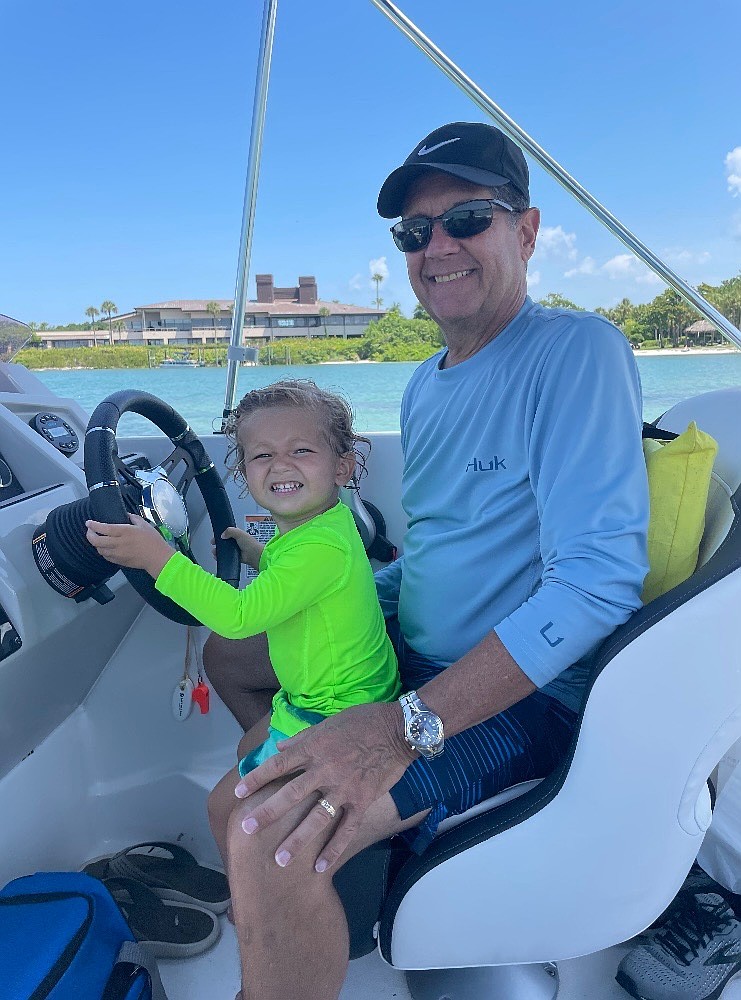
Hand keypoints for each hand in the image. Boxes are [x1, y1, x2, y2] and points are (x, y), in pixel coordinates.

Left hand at [86, 514, 173, 577]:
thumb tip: (126, 515)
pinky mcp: (119, 562)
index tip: (88, 522)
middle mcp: (118, 543)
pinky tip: (105, 547)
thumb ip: (133, 518)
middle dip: (90, 535)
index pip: (104, 528)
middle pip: (97, 541)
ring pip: (99, 549)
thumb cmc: (153, 540)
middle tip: (90, 530)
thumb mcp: (144, 525)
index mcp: (125, 532)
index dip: (93, 525)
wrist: (157, 558)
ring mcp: (117, 554)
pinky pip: (106, 556)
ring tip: (97, 538)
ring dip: (96, 543)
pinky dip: (102, 551)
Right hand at [212, 526, 262, 569]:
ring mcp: (235, 550)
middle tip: (213, 544)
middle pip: (224, 542)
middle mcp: (236, 542)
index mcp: (238, 535)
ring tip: (214, 551)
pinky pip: (226, 556)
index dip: (220, 535)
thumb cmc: (249, 543)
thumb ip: (230, 531)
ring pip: (224, 549)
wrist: (254, 555)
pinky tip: (217, 557)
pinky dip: (221, 556)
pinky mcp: (234, 557)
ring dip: (218, 550)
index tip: (215, 537)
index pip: (227, 533)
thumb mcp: (239, 533)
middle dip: (218, 543)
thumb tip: (222, 535)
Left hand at [233, 701, 414, 872]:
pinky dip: (334, 849)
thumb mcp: (329, 722)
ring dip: (297, 840)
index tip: (238, 792)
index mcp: (314, 748)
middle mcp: (325, 770)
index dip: (257, 778)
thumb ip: (302, 738)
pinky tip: (320, 867)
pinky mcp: (362, 801)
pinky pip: (346, 829)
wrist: (398, 730)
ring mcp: (344, 788)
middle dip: (267, 812)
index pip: (278, 764)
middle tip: (247, 829)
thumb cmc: (362, 721)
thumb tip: (279, 749)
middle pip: (291, 794)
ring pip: (316, 818)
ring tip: (280, 861)